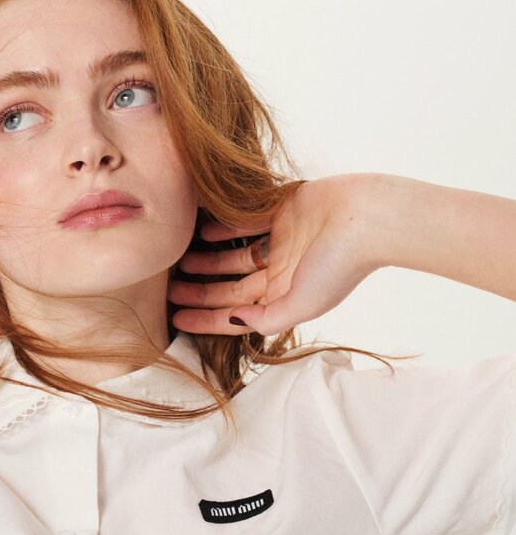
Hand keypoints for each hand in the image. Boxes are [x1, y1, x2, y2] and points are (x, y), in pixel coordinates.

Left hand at [168, 174, 380, 336]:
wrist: (367, 218)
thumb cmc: (339, 265)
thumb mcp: (303, 303)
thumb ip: (268, 317)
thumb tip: (235, 322)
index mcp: (285, 297)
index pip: (236, 313)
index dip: (205, 319)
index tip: (175, 320)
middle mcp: (281, 273)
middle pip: (230, 286)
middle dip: (200, 291)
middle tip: (168, 291)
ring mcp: (281, 242)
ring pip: (234, 256)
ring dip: (207, 260)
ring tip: (179, 262)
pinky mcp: (282, 213)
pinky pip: (245, 222)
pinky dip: (224, 228)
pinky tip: (203, 232)